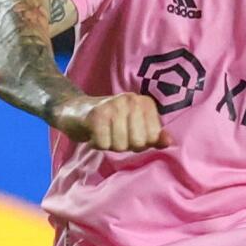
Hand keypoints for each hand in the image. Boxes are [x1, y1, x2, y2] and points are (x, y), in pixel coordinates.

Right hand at [54, 93, 172, 151]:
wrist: (75, 110)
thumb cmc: (110, 121)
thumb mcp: (135, 126)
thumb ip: (154, 135)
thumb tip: (169, 142)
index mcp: (144, 103)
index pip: (153, 138)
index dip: (140, 143)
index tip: (129, 133)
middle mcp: (131, 100)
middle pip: (137, 143)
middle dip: (125, 145)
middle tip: (114, 134)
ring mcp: (113, 106)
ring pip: (120, 146)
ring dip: (110, 145)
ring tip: (105, 133)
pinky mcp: (96, 115)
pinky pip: (103, 145)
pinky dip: (97, 144)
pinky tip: (94, 134)